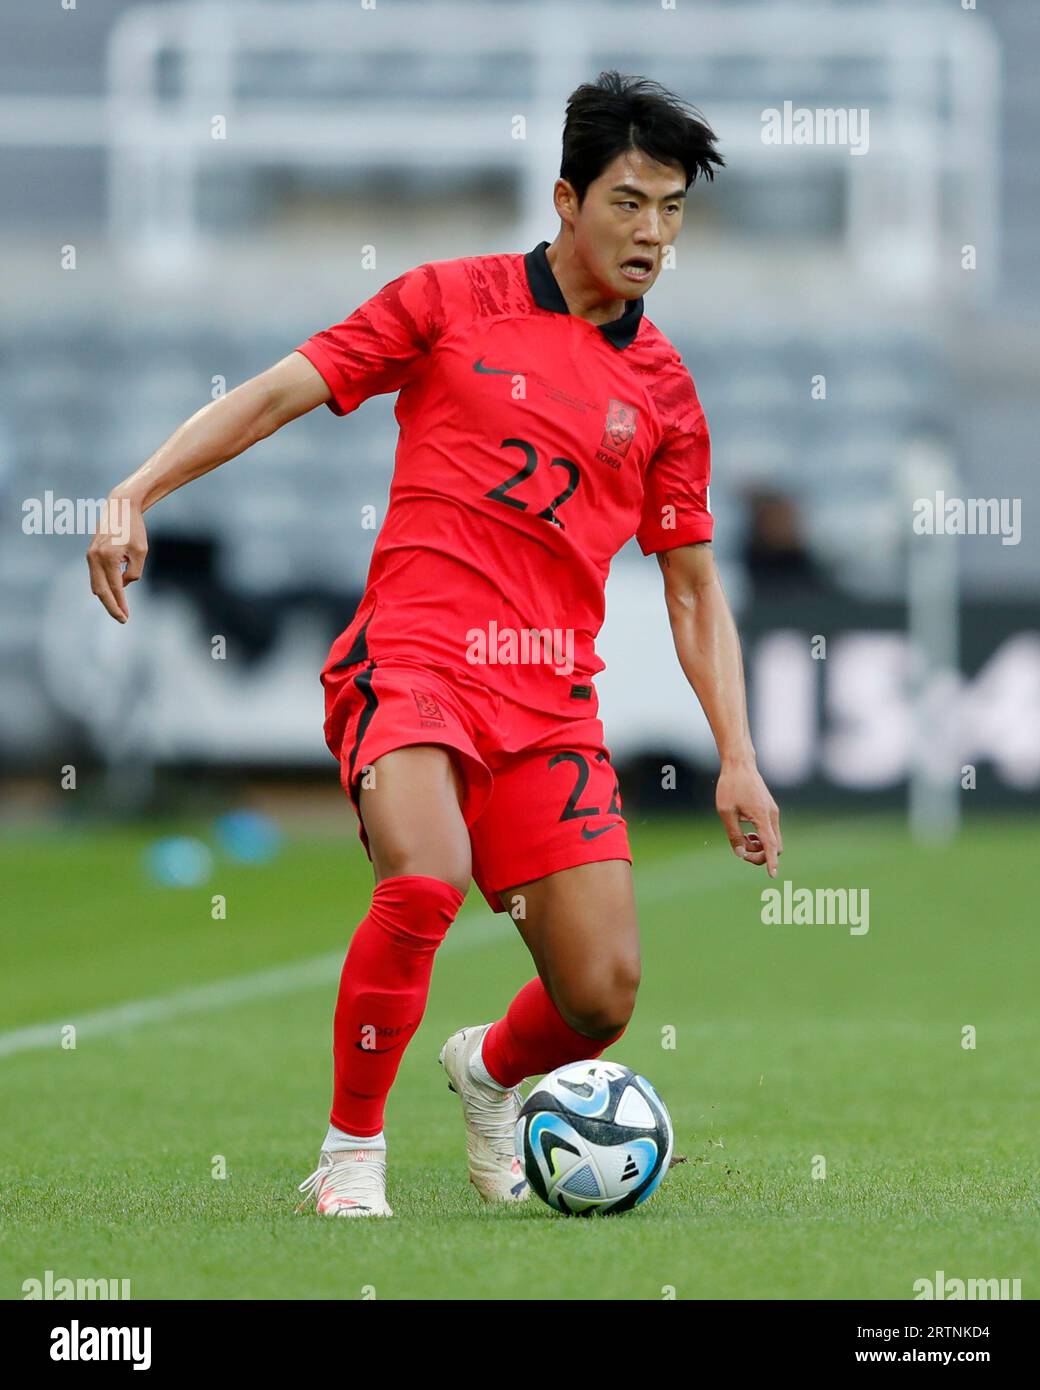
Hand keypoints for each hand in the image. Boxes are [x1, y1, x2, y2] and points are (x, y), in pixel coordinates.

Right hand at [86, 492, 147, 622]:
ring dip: (106, 598)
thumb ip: (133, 573)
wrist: (120, 506)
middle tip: (122, 619)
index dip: (121, 605)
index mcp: (108, 557)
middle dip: (111, 607)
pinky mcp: (90, 554)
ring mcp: (90, 556)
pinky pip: (95, 576)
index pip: (115, 588)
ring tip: (119, 610)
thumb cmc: (134, 528)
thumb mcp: (141, 552)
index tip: (126, 617)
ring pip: (95, 585)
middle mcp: (94, 557)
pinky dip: (103, 587)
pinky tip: (114, 595)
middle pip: (100, 591)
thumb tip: (122, 586)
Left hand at [716, 761, 782, 876]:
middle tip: (742, 851)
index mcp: (762, 817)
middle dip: (761, 855)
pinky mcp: (770, 810)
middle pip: (775, 846)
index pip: (770, 845)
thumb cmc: (730, 786)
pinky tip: (748, 832)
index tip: (772, 875)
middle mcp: (772, 816)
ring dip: (760, 846)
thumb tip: (740, 854)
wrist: (740, 764)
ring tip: (743, 838)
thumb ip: (734, 834)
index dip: (770, 862)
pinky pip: (771, 831)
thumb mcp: (726, 812)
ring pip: (774, 839)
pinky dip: (762, 837)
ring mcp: (773, 812)